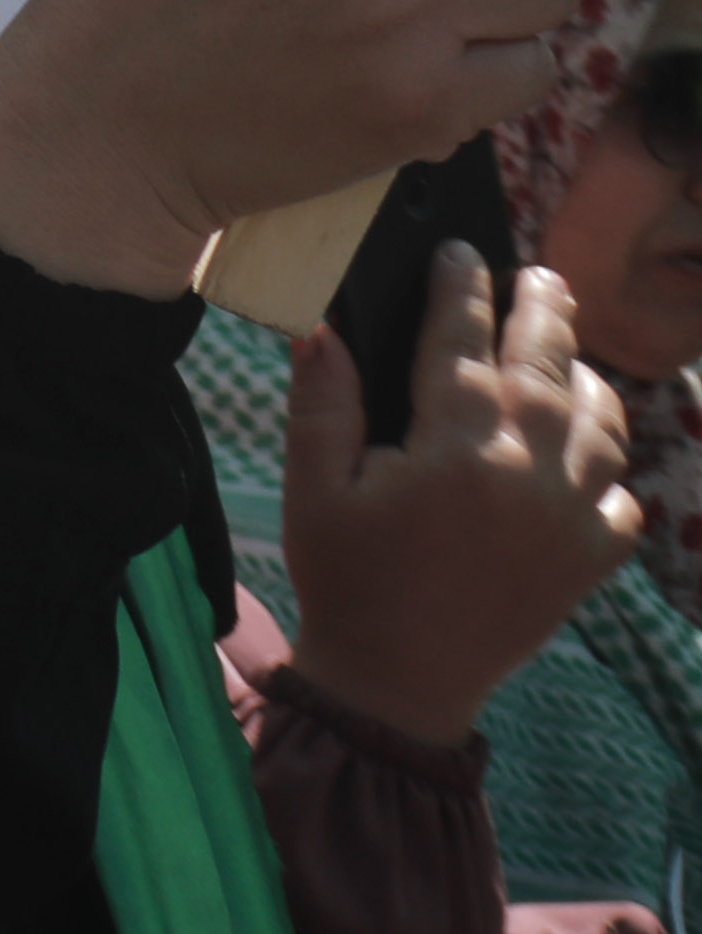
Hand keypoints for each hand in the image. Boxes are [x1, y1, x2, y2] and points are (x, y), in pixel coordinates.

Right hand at [278, 248, 643, 742]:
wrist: (398, 682)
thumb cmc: (346, 578)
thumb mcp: (313, 488)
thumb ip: (323, 404)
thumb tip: (325, 328)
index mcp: (453, 448)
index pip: (461, 340)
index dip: (459, 287)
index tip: (459, 251)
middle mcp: (526, 473)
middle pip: (548, 365)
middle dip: (543, 309)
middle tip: (540, 276)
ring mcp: (570, 517)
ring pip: (602, 425)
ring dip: (586, 383)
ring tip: (567, 363)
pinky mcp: (591, 558)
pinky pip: (620, 495)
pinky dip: (605, 468)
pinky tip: (576, 460)